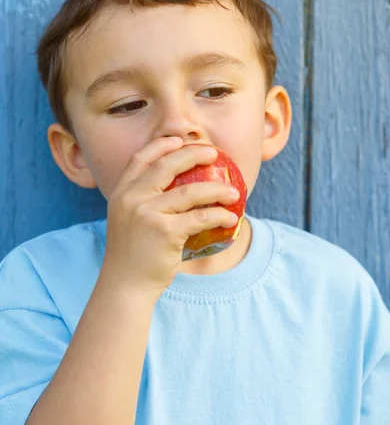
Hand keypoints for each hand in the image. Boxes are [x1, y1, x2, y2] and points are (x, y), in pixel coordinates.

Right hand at [100, 137, 239, 296]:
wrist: (125, 284)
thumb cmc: (132, 254)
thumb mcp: (128, 219)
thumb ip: (143, 200)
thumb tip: (178, 185)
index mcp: (121, 192)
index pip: (140, 158)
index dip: (161, 145)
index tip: (180, 140)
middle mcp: (131, 198)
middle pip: (166, 166)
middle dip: (193, 155)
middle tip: (215, 154)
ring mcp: (147, 214)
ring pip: (190, 192)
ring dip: (216, 190)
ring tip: (233, 192)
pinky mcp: (164, 232)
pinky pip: (199, 218)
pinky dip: (219, 216)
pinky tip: (230, 218)